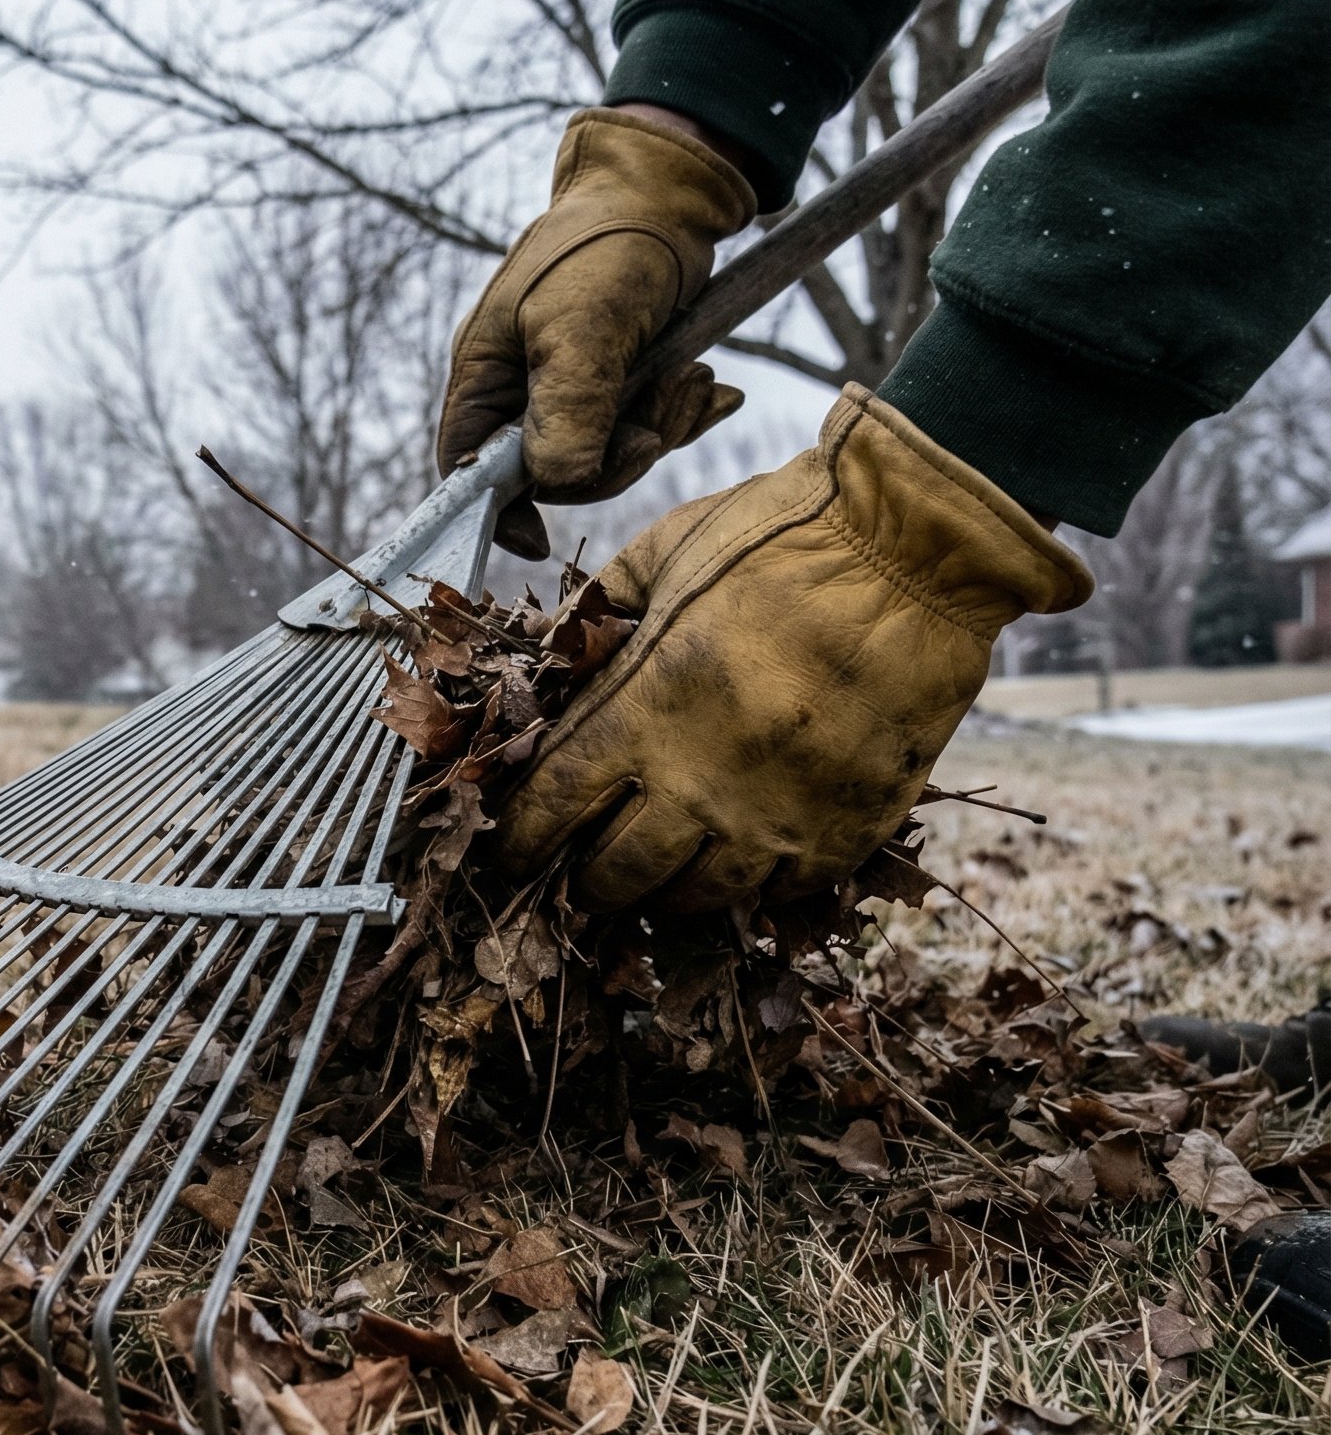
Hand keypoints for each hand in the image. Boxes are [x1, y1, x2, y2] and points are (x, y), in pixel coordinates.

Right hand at [439, 107, 756, 555]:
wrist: (673, 190)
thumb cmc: (610, 244)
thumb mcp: (583, 326)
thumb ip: (566, 408)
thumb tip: (554, 484)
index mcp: (485, 375)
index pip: (469, 471)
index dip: (496, 514)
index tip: (538, 542)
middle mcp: (521, 388)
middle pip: (552, 472)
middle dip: (613, 456)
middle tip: (658, 416)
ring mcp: (572, 386)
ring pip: (607, 454)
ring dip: (659, 426)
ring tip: (690, 376)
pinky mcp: (620, 380)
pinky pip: (643, 428)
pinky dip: (679, 413)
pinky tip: (707, 383)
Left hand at [495, 387, 1092, 911]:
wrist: (921, 547)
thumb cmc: (784, 536)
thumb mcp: (667, 552)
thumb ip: (600, 610)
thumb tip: (549, 651)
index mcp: (643, 710)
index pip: (551, 808)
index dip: (521, 838)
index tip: (513, 846)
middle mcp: (701, 781)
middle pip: (614, 874)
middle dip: (586, 877)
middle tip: (584, 865)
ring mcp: (778, 815)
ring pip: (696, 898)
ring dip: (666, 888)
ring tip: (660, 868)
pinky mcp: (847, 829)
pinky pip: (781, 893)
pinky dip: (753, 883)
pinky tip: (743, 856)